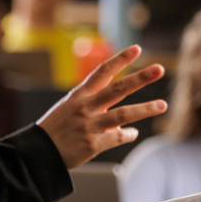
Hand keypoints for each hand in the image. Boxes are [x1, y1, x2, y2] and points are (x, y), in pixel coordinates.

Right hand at [38, 45, 166, 169]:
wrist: (38, 152)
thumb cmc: (55, 129)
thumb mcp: (68, 109)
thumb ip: (94, 109)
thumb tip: (120, 122)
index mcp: (79, 95)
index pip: (103, 71)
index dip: (121, 59)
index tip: (137, 48)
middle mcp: (86, 107)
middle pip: (118, 88)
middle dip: (140, 78)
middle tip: (159, 69)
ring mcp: (90, 125)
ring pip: (123, 114)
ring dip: (145, 109)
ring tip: (162, 105)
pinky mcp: (92, 144)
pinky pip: (117, 137)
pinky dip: (128, 134)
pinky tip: (133, 132)